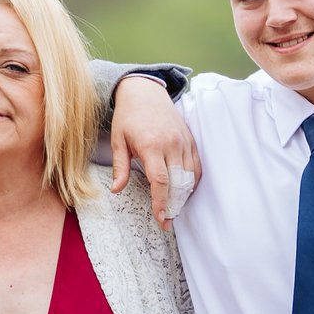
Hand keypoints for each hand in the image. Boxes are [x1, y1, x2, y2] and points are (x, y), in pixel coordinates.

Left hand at [109, 75, 200, 228]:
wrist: (145, 92)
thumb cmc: (128, 116)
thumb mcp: (118, 140)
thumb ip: (120, 167)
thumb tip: (116, 190)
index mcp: (151, 145)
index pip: (160, 180)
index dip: (161, 202)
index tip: (161, 218)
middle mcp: (171, 144)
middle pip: (178, 182)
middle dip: (174, 205)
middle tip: (167, 222)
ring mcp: (184, 142)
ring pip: (190, 176)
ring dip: (184, 196)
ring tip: (174, 209)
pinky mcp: (190, 140)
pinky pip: (196, 166)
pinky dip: (192, 182)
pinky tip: (184, 192)